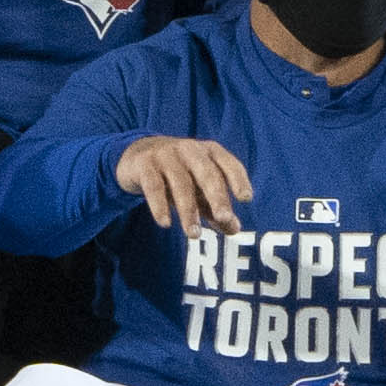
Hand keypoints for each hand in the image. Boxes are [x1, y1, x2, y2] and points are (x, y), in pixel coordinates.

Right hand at [117, 133, 254, 235]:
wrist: (138, 155)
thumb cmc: (180, 174)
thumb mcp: (199, 188)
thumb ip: (216, 207)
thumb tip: (234, 229)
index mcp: (211, 152)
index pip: (230, 165)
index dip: (239, 180)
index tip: (246, 199)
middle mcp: (192, 150)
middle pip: (208, 175)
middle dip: (218, 197)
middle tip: (224, 218)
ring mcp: (167, 155)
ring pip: (181, 184)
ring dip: (188, 210)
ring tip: (194, 234)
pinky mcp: (145, 165)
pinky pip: (154, 187)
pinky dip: (160, 206)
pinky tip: (165, 224)